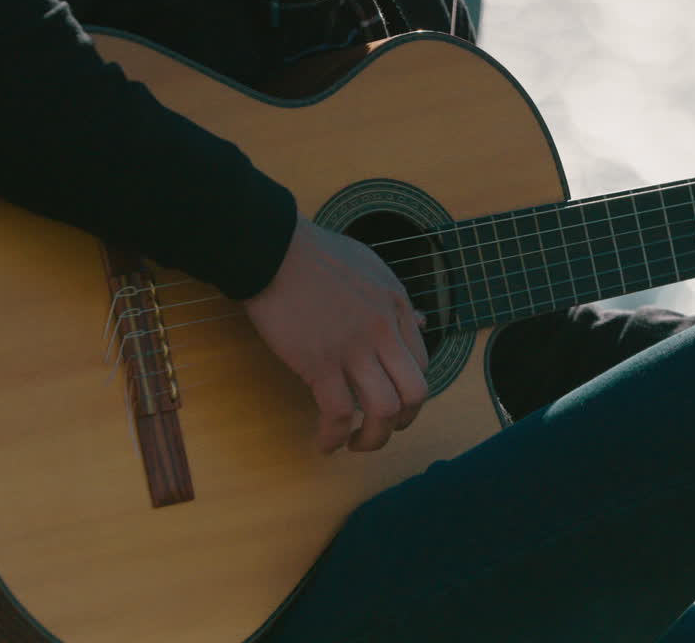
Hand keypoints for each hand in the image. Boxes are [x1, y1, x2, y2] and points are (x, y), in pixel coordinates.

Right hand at [244, 216, 428, 452]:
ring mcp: (353, 348)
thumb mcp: (370, 267)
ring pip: (384, 411)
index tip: (392, 397)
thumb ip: (393, 298)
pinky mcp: (319, 362)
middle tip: (383, 427)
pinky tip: (324, 443)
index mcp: (396, 305)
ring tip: (355, 443)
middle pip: (415, 392)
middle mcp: (383, 330)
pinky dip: (333, 437)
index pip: (422, 362)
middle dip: (404, 420)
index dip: (410, 388)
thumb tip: (417, 320)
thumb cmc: (314, 254)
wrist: (273, 250)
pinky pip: (338, 413)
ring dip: (373, 439)